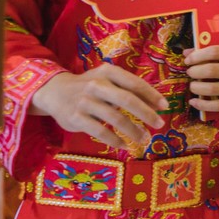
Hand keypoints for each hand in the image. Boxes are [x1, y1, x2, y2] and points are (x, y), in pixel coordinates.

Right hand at [30, 65, 167, 149]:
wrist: (54, 91)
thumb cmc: (89, 86)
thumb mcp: (107, 79)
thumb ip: (127, 88)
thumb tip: (155, 104)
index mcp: (108, 72)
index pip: (135, 83)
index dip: (152, 95)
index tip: (165, 107)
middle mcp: (97, 85)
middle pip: (127, 100)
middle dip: (146, 114)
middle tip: (160, 124)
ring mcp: (85, 101)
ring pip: (115, 118)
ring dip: (133, 131)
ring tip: (145, 138)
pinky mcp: (76, 118)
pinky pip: (100, 131)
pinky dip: (114, 140)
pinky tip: (124, 145)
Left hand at [184, 45, 218, 114]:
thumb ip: (211, 53)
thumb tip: (186, 53)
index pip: (215, 52)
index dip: (197, 56)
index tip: (188, 60)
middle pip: (212, 70)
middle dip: (195, 72)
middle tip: (190, 73)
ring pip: (212, 89)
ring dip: (196, 88)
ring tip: (193, 86)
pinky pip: (217, 105)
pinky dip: (201, 104)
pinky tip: (194, 102)